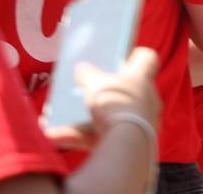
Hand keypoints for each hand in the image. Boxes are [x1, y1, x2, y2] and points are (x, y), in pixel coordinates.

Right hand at [44, 46, 161, 150]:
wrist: (126, 146)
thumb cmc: (115, 104)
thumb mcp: (95, 83)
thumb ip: (87, 74)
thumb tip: (82, 68)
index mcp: (142, 77)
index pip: (147, 58)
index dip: (134, 56)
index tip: (119, 58)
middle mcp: (146, 98)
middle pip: (124, 91)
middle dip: (101, 95)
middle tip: (84, 93)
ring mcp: (140, 122)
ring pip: (108, 118)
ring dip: (81, 122)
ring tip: (55, 124)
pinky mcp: (130, 143)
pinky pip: (102, 137)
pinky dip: (80, 138)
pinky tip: (56, 138)